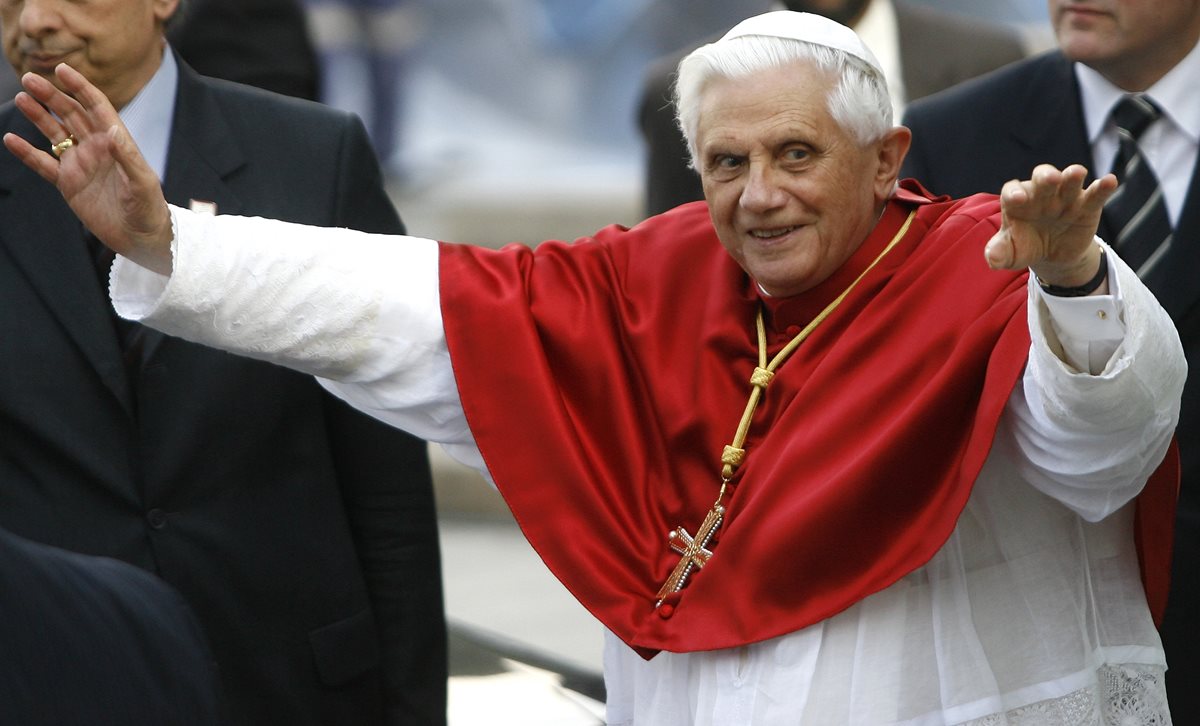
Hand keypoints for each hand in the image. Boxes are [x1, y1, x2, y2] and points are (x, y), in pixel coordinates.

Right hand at [2, 64, 173, 274]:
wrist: (141, 238)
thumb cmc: (149, 208)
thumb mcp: (142, 181)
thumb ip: (126, 155)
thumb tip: (111, 129)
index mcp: (116, 142)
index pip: (96, 107)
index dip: (80, 87)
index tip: (62, 69)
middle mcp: (96, 148)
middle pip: (70, 114)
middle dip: (52, 96)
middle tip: (29, 78)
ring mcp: (80, 164)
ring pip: (55, 133)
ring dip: (38, 116)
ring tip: (21, 98)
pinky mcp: (68, 183)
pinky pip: (43, 163)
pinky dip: (27, 152)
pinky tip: (10, 139)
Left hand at [983, 164, 1117, 287]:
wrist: (1052, 256)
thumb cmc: (1025, 247)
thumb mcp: (1011, 254)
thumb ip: (1000, 253)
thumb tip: (993, 258)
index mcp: (1017, 201)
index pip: (1012, 191)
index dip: (1014, 193)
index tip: (1017, 199)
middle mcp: (1041, 194)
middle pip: (1041, 178)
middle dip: (1045, 177)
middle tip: (1050, 179)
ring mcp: (1065, 197)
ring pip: (1069, 181)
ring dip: (1072, 176)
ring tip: (1077, 173)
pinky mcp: (1087, 205)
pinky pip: (1095, 194)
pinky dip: (1103, 187)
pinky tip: (1110, 181)